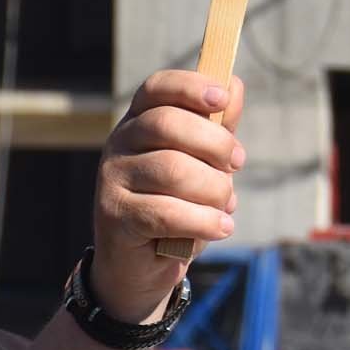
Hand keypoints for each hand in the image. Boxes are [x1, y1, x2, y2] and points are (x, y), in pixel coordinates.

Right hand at [88, 72, 244, 323]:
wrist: (142, 265)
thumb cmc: (178, 204)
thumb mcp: (202, 164)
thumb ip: (216, 127)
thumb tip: (233, 84)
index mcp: (140, 122)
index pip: (158, 88)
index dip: (191, 87)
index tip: (222, 99)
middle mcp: (119, 144)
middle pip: (168, 125)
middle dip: (216, 144)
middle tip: (237, 164)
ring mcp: (111, 179)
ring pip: (173, 170)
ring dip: (215, 190)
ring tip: (225, 206)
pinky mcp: (114, 216)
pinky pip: (167, 212)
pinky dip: (204, 221)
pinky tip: (221, 227)